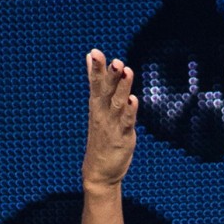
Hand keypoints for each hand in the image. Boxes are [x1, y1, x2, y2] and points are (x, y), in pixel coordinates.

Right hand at [82, 49, 138, 191]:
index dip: (95, 69)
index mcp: (96, 106)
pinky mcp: (123, 138)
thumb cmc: (101, 136)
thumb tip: (90, 59)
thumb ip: (97, 84)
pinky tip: (133, 100)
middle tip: (112, 59)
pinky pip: (127, 122)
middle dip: (107, 75)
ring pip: (117, 103)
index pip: (95, 84)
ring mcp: (112, 126)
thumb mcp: (97, 108)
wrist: (100, 172)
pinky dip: (130, 111)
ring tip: (126, 70)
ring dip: (122, 87)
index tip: (95, 52)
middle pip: (104, 91)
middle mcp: (102, 114)